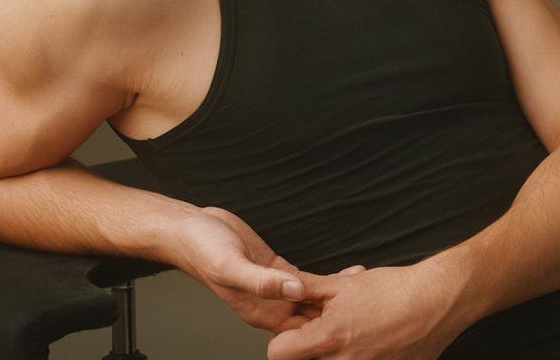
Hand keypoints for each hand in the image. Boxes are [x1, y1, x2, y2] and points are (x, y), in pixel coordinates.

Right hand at [172, 206, 359, 333]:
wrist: (189, 229)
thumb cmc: (203, 250)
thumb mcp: (232, 267)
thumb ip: (263, 282)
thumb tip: (295, 291)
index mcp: (259, 311)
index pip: (301, 331)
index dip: (326, 327)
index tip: (354, 320)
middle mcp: (269, 303)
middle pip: (310, 316)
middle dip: (338, 312)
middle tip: (369, 303)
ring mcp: (273, 286)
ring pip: (311, 297)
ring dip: (335, 294)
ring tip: (365, 288)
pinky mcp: (274, 267)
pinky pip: (303, 279)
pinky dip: (323, 279)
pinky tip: (343, 275)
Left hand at [266, 264, 469, 359]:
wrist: (436, 302)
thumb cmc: (393, 291)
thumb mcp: (342, 284)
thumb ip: (306, 289)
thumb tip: (283, 288)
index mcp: (327, 339)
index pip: (277, 354)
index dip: (283, 338)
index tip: (296, 328)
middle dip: (310, 345)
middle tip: (326, 326)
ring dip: (335, 350)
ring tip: (353, 330)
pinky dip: (361, 355)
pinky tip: (372, 339)